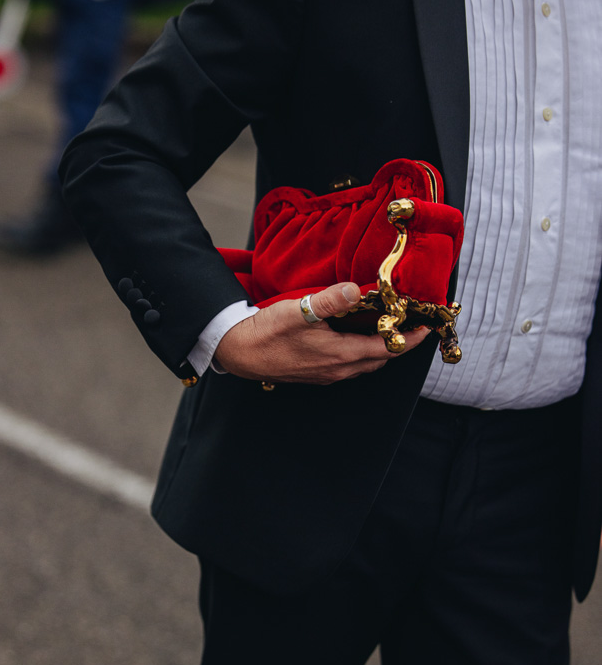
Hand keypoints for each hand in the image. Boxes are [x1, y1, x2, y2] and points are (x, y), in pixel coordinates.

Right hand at [215, 282, 429, 384]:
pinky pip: (349, 365)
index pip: (388, 348)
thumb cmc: (265, 334)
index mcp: (340, 355)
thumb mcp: (298, 311)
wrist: (237, 353)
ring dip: (380, 349)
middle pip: (380, 359)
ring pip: (365, 364)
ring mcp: (326, 374)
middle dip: (399, 343)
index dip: (410, 339)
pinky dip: (361, 352)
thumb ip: (329, 300)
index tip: (426, 327)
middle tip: (410, 325)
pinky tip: (354, 337)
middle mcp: (338, 370)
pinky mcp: (315, 374)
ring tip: (387, 328)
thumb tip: (355, 290)